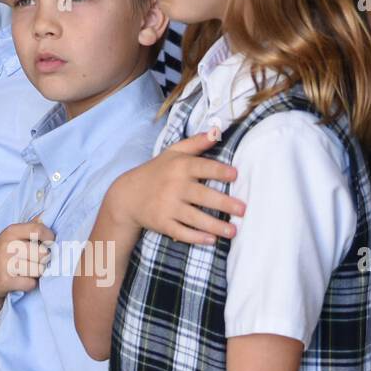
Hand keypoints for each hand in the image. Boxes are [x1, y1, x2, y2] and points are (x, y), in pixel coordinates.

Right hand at [0, 220, 54, 299]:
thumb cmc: (2, 253)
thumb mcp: (11, 235)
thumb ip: (30, 226)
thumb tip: (48, 214)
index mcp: (11, 231)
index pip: (38, 230)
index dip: (49, 237)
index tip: (49, 243)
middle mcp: (7, 246)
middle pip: (42, 253)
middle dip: (43, 260)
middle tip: (35, 261)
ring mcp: (5, 264)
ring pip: (39, 270)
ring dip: (37, 273)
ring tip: (27, 271)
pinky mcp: (5, 281)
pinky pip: (31, 284)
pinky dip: (29, 284)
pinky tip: (21, 280)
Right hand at [103, 132, 244, 244]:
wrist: (127, 195)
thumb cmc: (156, 171)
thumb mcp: (172, 153)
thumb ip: (196, 143)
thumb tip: (217, 130)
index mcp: (179, 167)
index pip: (202, 167)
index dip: (219, 170)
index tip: (235, 175)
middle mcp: (174, 186)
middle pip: (202, 195)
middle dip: (223, 203)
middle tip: (243, 210)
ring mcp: (167, 206)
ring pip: (194, 217)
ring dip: (215, 226)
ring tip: (233, 231)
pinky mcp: (162, 223)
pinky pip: (181, 232)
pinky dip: (195, 238)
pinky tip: (211, 240)